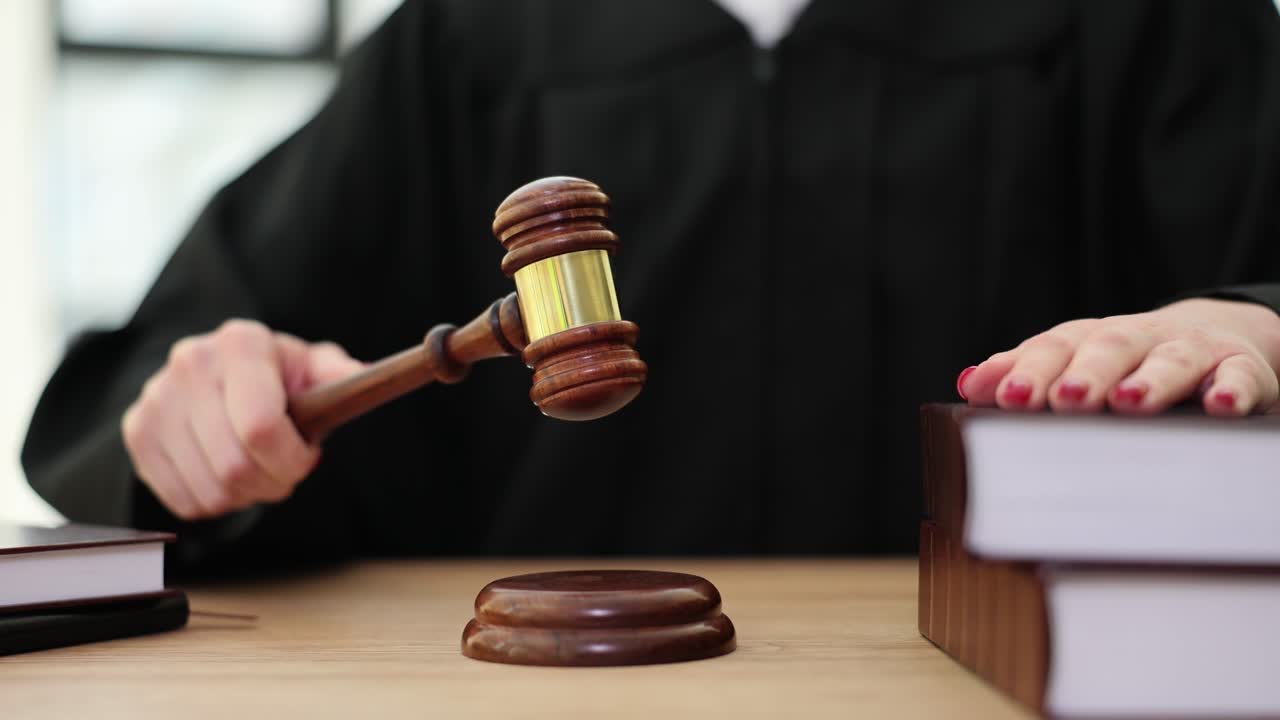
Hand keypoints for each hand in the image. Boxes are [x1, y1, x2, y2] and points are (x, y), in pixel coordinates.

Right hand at [122, 320, 363, 519]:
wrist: (217, 376)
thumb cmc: (278, 377)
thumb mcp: (313, 368)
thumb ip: (340, 376)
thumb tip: (366, 377)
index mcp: (240, 343)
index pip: (260, 427)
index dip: (291, 458)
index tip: (307, 456)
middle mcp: (190, 363)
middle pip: (235, 465)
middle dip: (273, 482)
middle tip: (286, 473)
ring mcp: (156, 398)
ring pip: (210, 489)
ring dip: (245, 495)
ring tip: (257, 471)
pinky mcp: (137, 431)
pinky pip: (182, 500)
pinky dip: (214, 502)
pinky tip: (226, 475)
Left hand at [956, 298, 1279, 415]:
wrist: (1216, 337)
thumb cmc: (1126, 364)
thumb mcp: (1076, 363)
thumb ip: (1024, 374)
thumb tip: (968, 383)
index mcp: (1089, 338)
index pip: (1054, 348)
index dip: (1029, 371)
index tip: (1005, 397)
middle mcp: (1136, 338)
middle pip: (1107, 348)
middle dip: (1083, 374)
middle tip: (1063, 401)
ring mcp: (1189, 351)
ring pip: (1170, 360)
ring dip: (1149, 380)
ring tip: (1128, 402)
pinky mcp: (1239, 368)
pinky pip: (1238, 378)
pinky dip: (1231, 391)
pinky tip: (1219, 408)